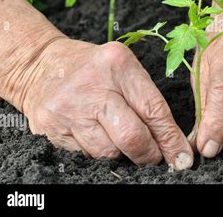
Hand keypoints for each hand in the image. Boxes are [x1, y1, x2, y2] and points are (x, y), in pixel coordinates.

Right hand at [14, 39, 192, 168]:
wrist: (40, 66)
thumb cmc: (92, 68)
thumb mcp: (123, 69)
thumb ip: (147, 100)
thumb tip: (173, 142)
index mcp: (118, 65)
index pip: (153, 110)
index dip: (170, 139)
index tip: (182, 156)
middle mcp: (92, 87)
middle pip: (131, 137)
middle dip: (149, 154)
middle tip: (155, 157)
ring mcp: (68, 110)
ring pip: (108, 152)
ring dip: (123, 154)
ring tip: (121, 140)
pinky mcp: (51, 129)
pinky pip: (86, 155)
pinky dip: (100, 152)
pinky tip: (99, 137)